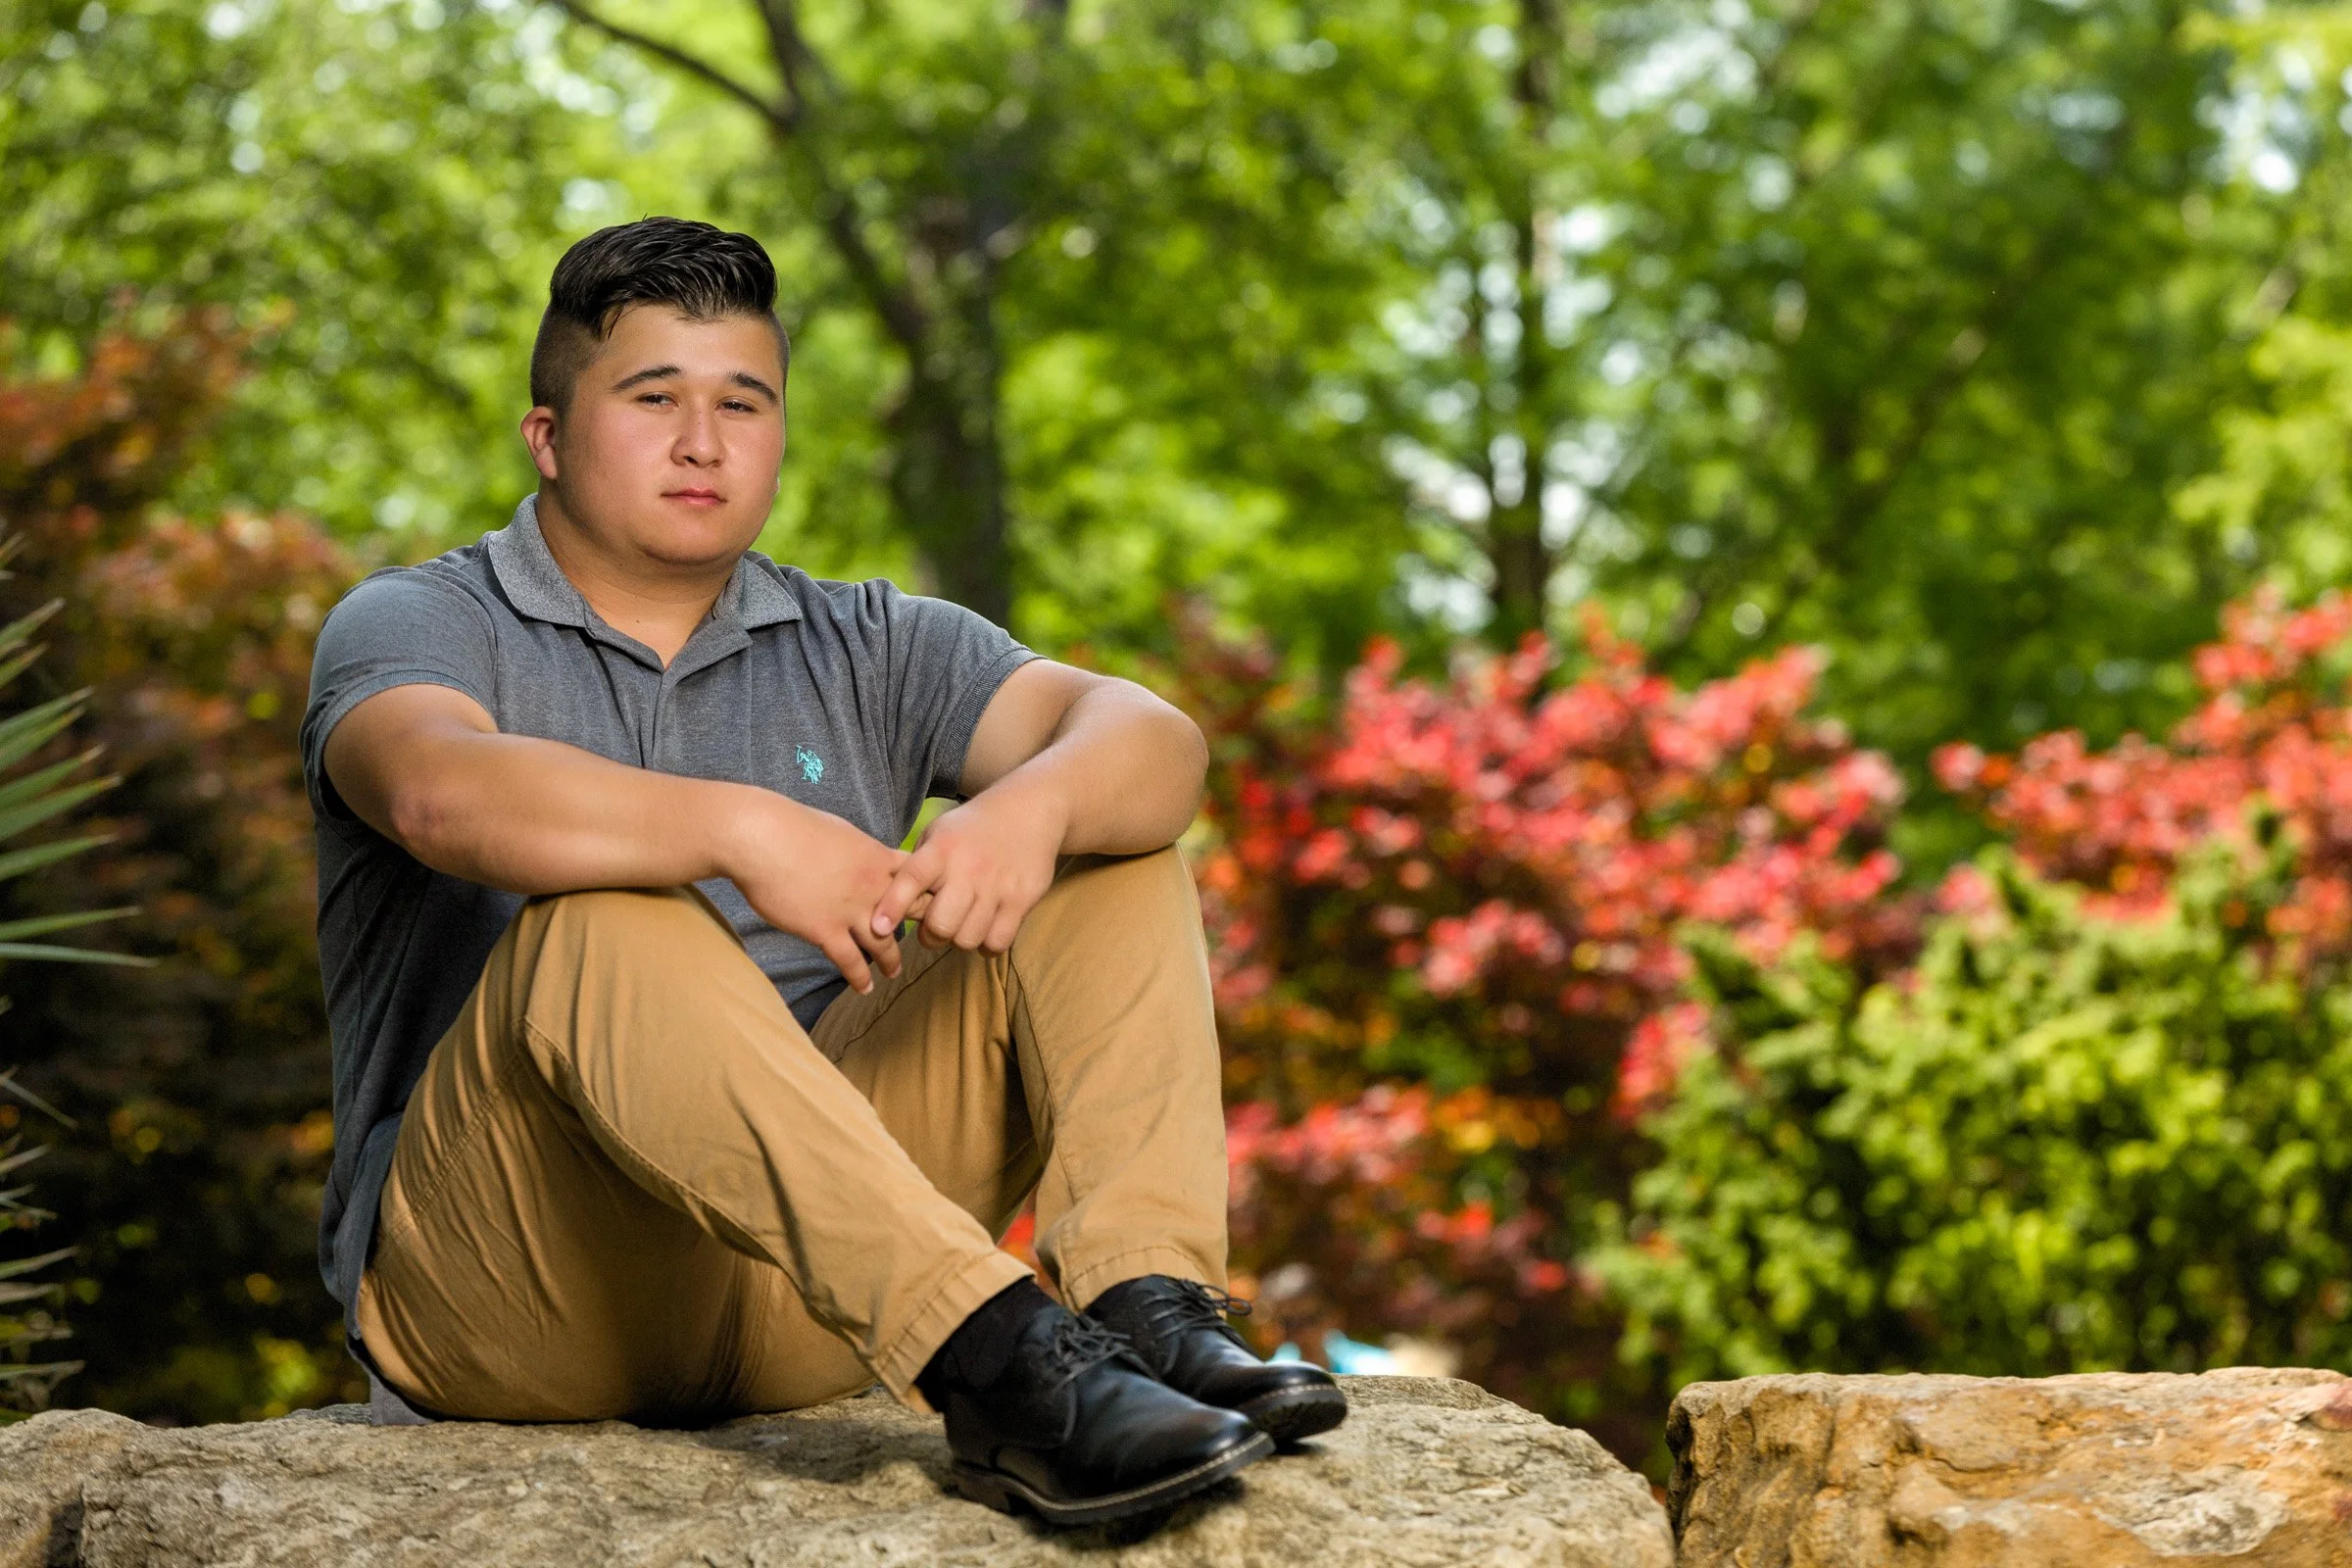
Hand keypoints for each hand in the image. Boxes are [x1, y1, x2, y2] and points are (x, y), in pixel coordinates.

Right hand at [722, 793, 908, 992]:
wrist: (762, 838)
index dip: (927, 891)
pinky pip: (851, 962)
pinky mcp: (825, 930)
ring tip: (893, 972)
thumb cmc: (792, 826)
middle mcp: (873, 886)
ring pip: (884, 944)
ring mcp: (851, 910)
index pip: (918, 878)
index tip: (934, 904)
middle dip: (922, 928)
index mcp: (877, 857)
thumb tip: (858, 855)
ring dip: (891, 961)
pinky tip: (864, 988)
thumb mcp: (841, 831)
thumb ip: (857, 850)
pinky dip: (859, 978)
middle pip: (912, 912)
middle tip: (926, 941)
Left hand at [869, 779, 1066, 953]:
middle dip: (932, 935)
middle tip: (935, 927)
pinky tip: (986, 927)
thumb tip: (888, 906)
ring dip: (960, 938)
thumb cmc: (972, 829)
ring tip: (963, 923)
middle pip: (940, 925)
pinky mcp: (1022, 899)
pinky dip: (987, 943)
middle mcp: (968, 869)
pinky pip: (997, 942)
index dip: (892, 906)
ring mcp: (997, 886)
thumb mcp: (938, 833)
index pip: (912, 879)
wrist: (1029, 810)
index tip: (878, 927)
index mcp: (942, 850)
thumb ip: (916, 867)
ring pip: (967, 939)